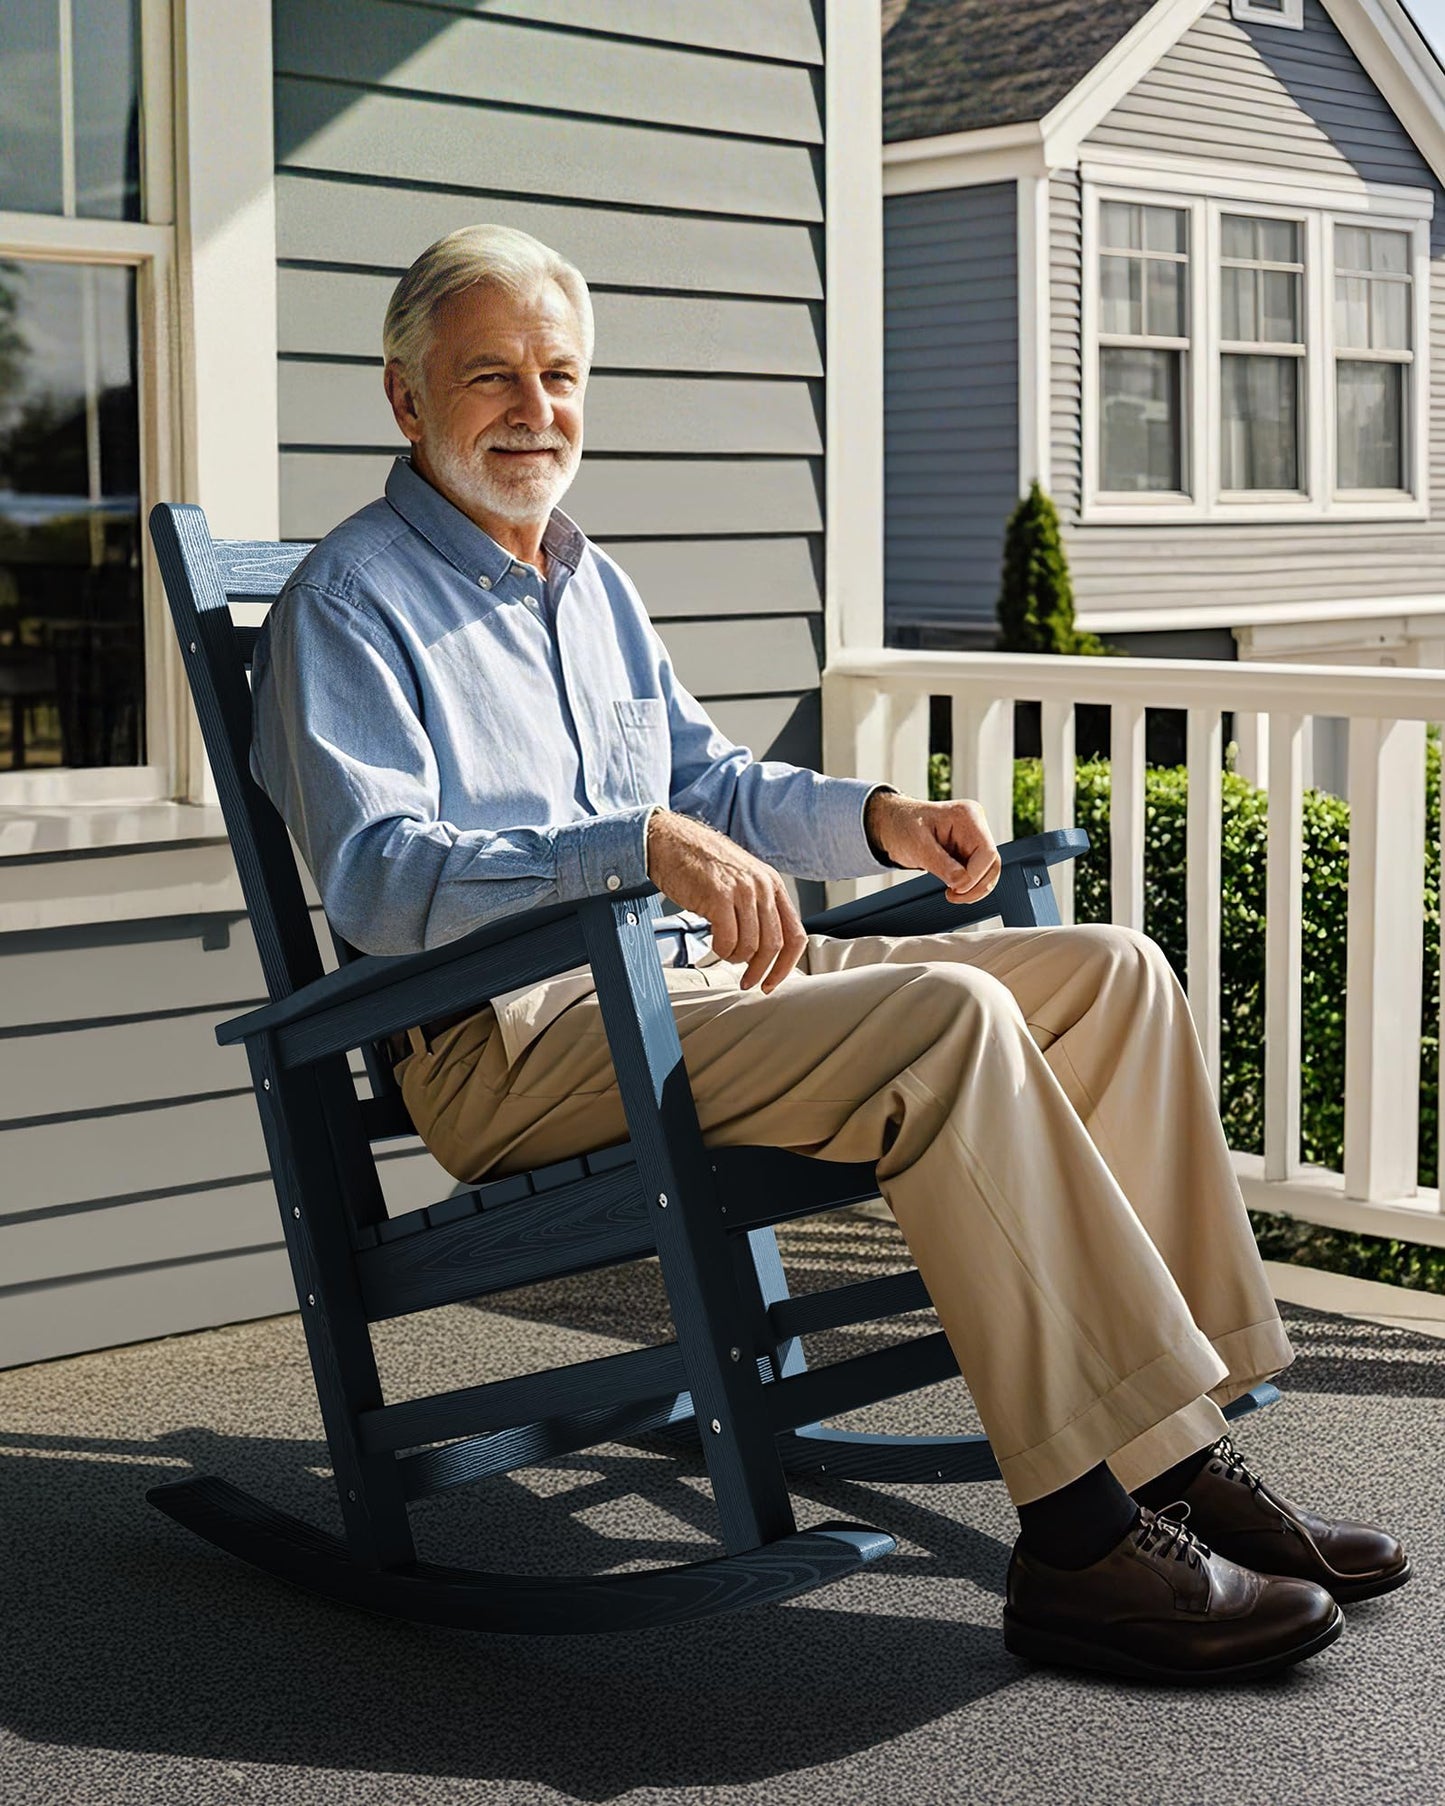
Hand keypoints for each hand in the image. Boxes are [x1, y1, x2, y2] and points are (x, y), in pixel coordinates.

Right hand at [644, 810, 806, 992]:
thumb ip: (756, 907)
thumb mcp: (741, 880)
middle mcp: (762, 886)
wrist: (670, 840)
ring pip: (751, 945)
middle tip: (747, 981)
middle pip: (775, 944)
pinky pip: (728, 939)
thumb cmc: (700, 863)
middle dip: (761, 970)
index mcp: (772, 884)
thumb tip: (763, 948)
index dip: (787, 965)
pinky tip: (714, 944)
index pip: (795, 934)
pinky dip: (721, 950)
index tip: (773, 980)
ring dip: (736, 958)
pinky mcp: (718, 896)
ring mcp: (741, 890)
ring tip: (723, 952)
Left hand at [865, 791, 1001, 904]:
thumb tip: (962, 882)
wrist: (892, 825)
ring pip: (988, 872)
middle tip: (953, 896)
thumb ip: (941, 864)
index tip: (956, 889)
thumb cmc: (902, 825)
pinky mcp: (968, 852)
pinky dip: (968, 886)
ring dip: (974, 889)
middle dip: (977, 886)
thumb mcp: (917, 845)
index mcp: (967, 816)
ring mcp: (973, 839)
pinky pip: (977, 874)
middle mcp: (975, 826)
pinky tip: (953, 888)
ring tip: (952, 894)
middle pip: (993, 864)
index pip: (987, 852)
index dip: (975, 876)